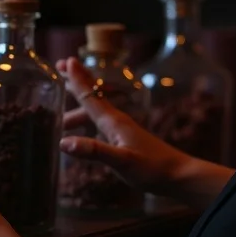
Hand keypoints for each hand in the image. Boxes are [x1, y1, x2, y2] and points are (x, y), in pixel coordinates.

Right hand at [56, 57, 193, 194]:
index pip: (91, 96)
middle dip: (75, 84)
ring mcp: (121, 130)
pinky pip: (100, 124)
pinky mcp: (125, 140)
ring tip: (59, 119)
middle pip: (91, 98)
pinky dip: (87, 123)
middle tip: (58, 70)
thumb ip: (94, 151)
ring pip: (94, 114)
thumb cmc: (152, 168)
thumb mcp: (122, 161)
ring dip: (77, 111)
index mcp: (114, 122)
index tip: (65, 61)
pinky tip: (81, 135)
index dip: (77, 79)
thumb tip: (64, 142)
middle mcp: (117, 121)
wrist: (178, 174)